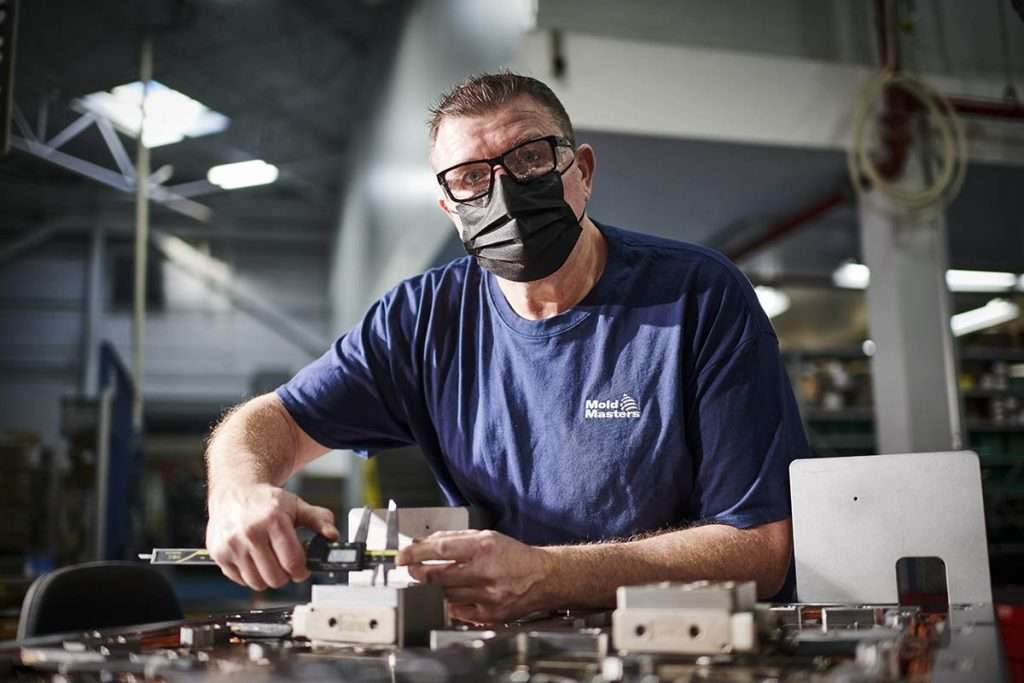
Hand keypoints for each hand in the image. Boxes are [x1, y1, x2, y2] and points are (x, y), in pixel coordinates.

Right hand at [205, 483, 337, 589]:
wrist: (235, 491)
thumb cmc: (266, 501)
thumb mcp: (296, 506)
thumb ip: (318, 520)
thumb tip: (332, 536)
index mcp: (273, 521)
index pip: (293, 562)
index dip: (302, 571)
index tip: (302, 570)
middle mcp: (251, 533)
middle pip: (275, 578)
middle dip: (285, 575)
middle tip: (285, 564)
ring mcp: (232, 544)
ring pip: (257, 583)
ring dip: (266, 577)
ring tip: (269, 561)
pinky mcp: (218, 553)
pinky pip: (239, 580)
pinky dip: (249, 575)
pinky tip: (253, 559)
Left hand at [397, 530, 552, 623]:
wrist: (543, 577)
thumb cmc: (514, 555)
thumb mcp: (486, 536)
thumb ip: (454, 538)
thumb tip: (424, 543)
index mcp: (483, 547)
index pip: (439, 549)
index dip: (415, 553)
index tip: (401, 556)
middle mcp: (484, 572)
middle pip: (437, 576)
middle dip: (417, 572)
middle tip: (410, 569)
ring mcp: (486, 596)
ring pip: (444, 594)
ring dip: (433, 588)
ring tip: (433, 580)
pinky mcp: (489, 614)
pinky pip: (457, 611)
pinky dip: (450, 603)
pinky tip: (453, 595)